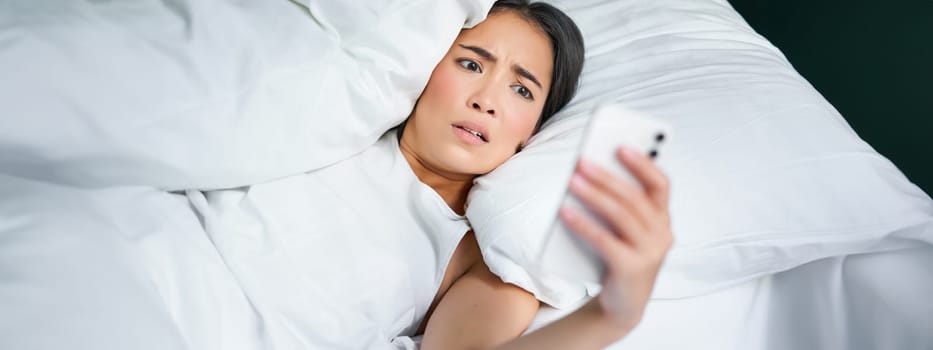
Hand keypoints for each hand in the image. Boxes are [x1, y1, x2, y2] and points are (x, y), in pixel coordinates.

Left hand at [559, 146, 672, 330]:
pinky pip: (604, 240)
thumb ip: (619, 207)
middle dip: (607, 177)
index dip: (643, 163)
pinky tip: (565, 212)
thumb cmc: (620, 258)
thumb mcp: (626, 232)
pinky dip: (583, 223)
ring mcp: (650, 253)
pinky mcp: (631, 268)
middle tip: (582, 162)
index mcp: (663, 220)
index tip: (621, 146)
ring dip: (594, 195)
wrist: (622, 306)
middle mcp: (662, 234)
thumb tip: (589, 175)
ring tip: (572, 181)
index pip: (661, 184)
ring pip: (621, 215)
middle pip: (635, 197)